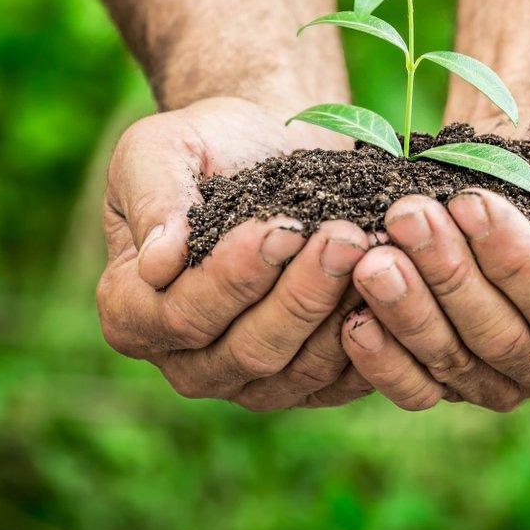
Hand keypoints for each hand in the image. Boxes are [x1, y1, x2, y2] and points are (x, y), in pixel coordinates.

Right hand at [96, 96, 373, 409]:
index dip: (235, 277)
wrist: (268, 150)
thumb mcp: (158, 148)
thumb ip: (152, 198)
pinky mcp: (308, 383)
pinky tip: (396, 283)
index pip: (182, 315)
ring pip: (300, 368)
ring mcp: (250, 382)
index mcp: (132, 312)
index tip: (281, 226)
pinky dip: (373, 335)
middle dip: (301, 293)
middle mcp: (187, 362)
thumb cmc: (206, 146)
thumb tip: (158, 263)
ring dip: (341, 310)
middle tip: (346, 236)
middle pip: (249, 350)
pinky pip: (342, 378)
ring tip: (373, 249)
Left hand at [340, 121, 529, 410]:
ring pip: (457, 363)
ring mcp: (514, 384)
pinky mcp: (460, 384)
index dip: (515, 262)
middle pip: (505, 339)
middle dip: (450, 275)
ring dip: (409, 310)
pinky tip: (353, 320)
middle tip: (406, 217)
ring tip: (372, 257)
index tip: (469, 202)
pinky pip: (419, 389)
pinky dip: (383, 360)